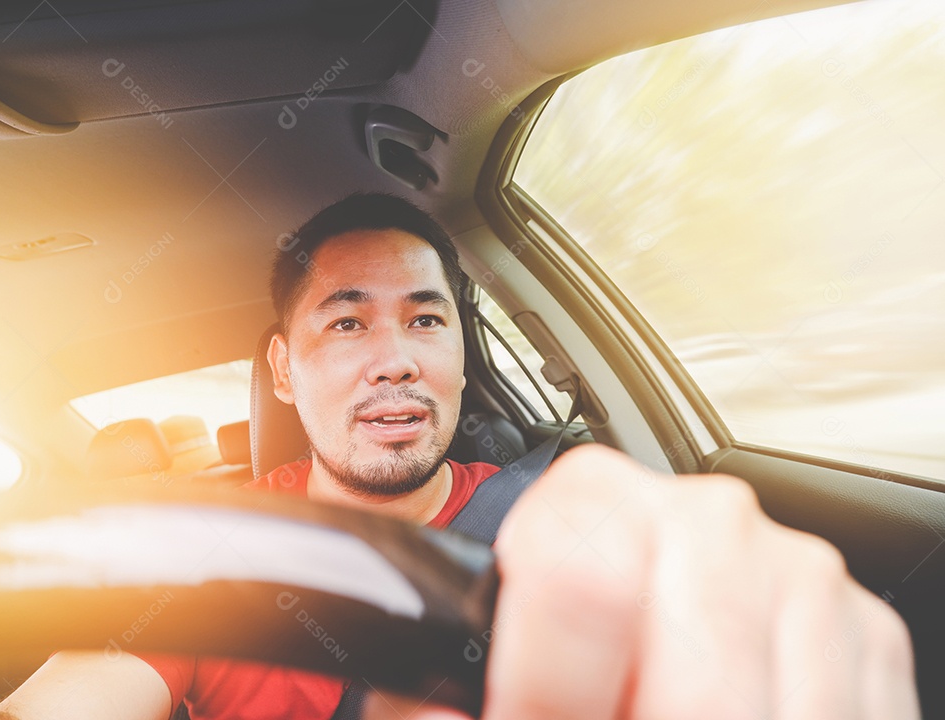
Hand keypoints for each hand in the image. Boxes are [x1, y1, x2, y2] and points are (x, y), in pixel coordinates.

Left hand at [365, 445, 919, 719]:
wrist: (622, 611)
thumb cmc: (555, 642)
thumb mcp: (482, 658)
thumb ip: (436, 692)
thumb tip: (440, 709)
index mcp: (596, 500)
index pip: (581, 582)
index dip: (545, 689)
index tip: (524, 719)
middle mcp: (709, 520)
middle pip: (696, 687)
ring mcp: (801, 576)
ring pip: (763, 714)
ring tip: (643, 714)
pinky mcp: (871, 635)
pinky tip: (726, 718)